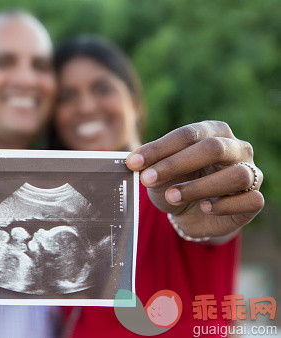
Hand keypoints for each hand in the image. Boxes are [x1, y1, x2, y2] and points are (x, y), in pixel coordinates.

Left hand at [126, 120, 263, 238]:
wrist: (191, 214)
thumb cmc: (175, 184)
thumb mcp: (158, 173)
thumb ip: (149, 166)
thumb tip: (133, 164)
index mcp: (212, 132)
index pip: (187, 134)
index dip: (159, 148)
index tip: (133, 163)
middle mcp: (236, 148)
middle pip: (213, 148)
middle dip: (176, 164)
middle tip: (147, 179)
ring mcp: (250, 172)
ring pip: (235, 175)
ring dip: (199, 187)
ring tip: (172, 196)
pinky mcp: (254, 199)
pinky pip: (250, 200)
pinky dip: (225, 205)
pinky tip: (205, 208)